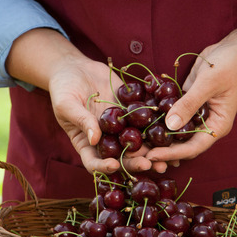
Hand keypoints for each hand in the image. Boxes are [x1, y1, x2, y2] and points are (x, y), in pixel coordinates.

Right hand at [48, 57, 159, 173]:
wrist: (76, 69)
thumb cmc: (63, 88)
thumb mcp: (66, 104)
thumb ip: (81, 120)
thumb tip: (95, 138)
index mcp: (87, 143)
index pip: (94, 162)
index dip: (104, 167)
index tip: (115, 165)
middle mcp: (106, 139)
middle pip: (122, 157)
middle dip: (137, 163)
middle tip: (151, 164)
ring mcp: (121, 127)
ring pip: (139, 143)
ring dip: (154, 151)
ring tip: (169, 156)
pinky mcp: (133, 112)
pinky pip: (146, 121)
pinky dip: (159, 127)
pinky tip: (172, 130)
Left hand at [145, 39, 236, 163]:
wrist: (236, 48)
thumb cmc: (229, 64)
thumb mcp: (208, 83)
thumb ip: (189, 104)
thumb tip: (170, 126)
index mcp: (217, 125)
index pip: (193, 147)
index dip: (172, 153)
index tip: (151, 156)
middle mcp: (207, 124)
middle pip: (182, 144)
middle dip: (162, 150)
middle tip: (139, 153)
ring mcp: (197, 114)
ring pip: (176, 132)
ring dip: (159, 136)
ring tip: (137, 142)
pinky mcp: (188, 102)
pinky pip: (172, 114)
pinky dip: (159, 118)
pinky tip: (141, 120)